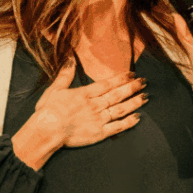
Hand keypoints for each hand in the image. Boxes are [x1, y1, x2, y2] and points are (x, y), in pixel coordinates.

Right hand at [11, 60, 147, 169]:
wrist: (47, 131)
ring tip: (145, 97)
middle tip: (144, 82)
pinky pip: (117, 127)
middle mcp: (95, 105)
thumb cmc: (48, 111)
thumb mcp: (54, 89)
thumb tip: (71, 59)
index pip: (107, 84)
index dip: (121, 79)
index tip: (132, 74)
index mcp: (85, 94)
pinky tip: (137, 118)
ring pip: (121, 109)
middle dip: (132, 88)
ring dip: (134, 103)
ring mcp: (99, 119)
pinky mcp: (99, 134)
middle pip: (118, 95)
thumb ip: (65, 75)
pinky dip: (128, 123)